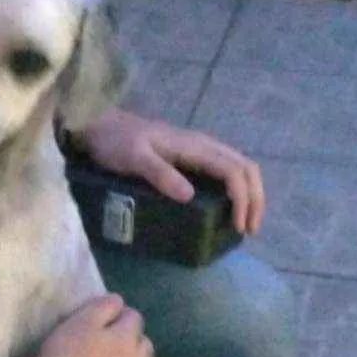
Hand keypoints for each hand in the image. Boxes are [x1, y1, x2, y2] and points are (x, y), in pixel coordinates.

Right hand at [33, 294, 153, 356]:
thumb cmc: (64, 354)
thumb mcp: (81, 320)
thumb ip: (104, 307)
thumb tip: (120, 302)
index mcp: (125, 341)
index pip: (135, 319)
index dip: (124, 315)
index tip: (112, 315)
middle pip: (146, 350)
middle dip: (137, 342)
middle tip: (119, 342)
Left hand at [80, 108, 264, 233]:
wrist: (100, 126)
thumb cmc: (115, 143)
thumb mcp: (134, 158)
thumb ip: (160, 173)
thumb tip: (189, 196)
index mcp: (195, 146)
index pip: (234, 171)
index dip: (244, 199)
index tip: (239, 226)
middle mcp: (203, 146)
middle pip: (247, 168)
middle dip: (255, 199)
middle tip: (249, 230)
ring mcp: (198, 151)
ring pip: (239, 168)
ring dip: (249, 194)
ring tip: (244, 222)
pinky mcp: (190, 157)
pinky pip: (224, 171)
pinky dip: (235, 190)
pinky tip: (226, 208)